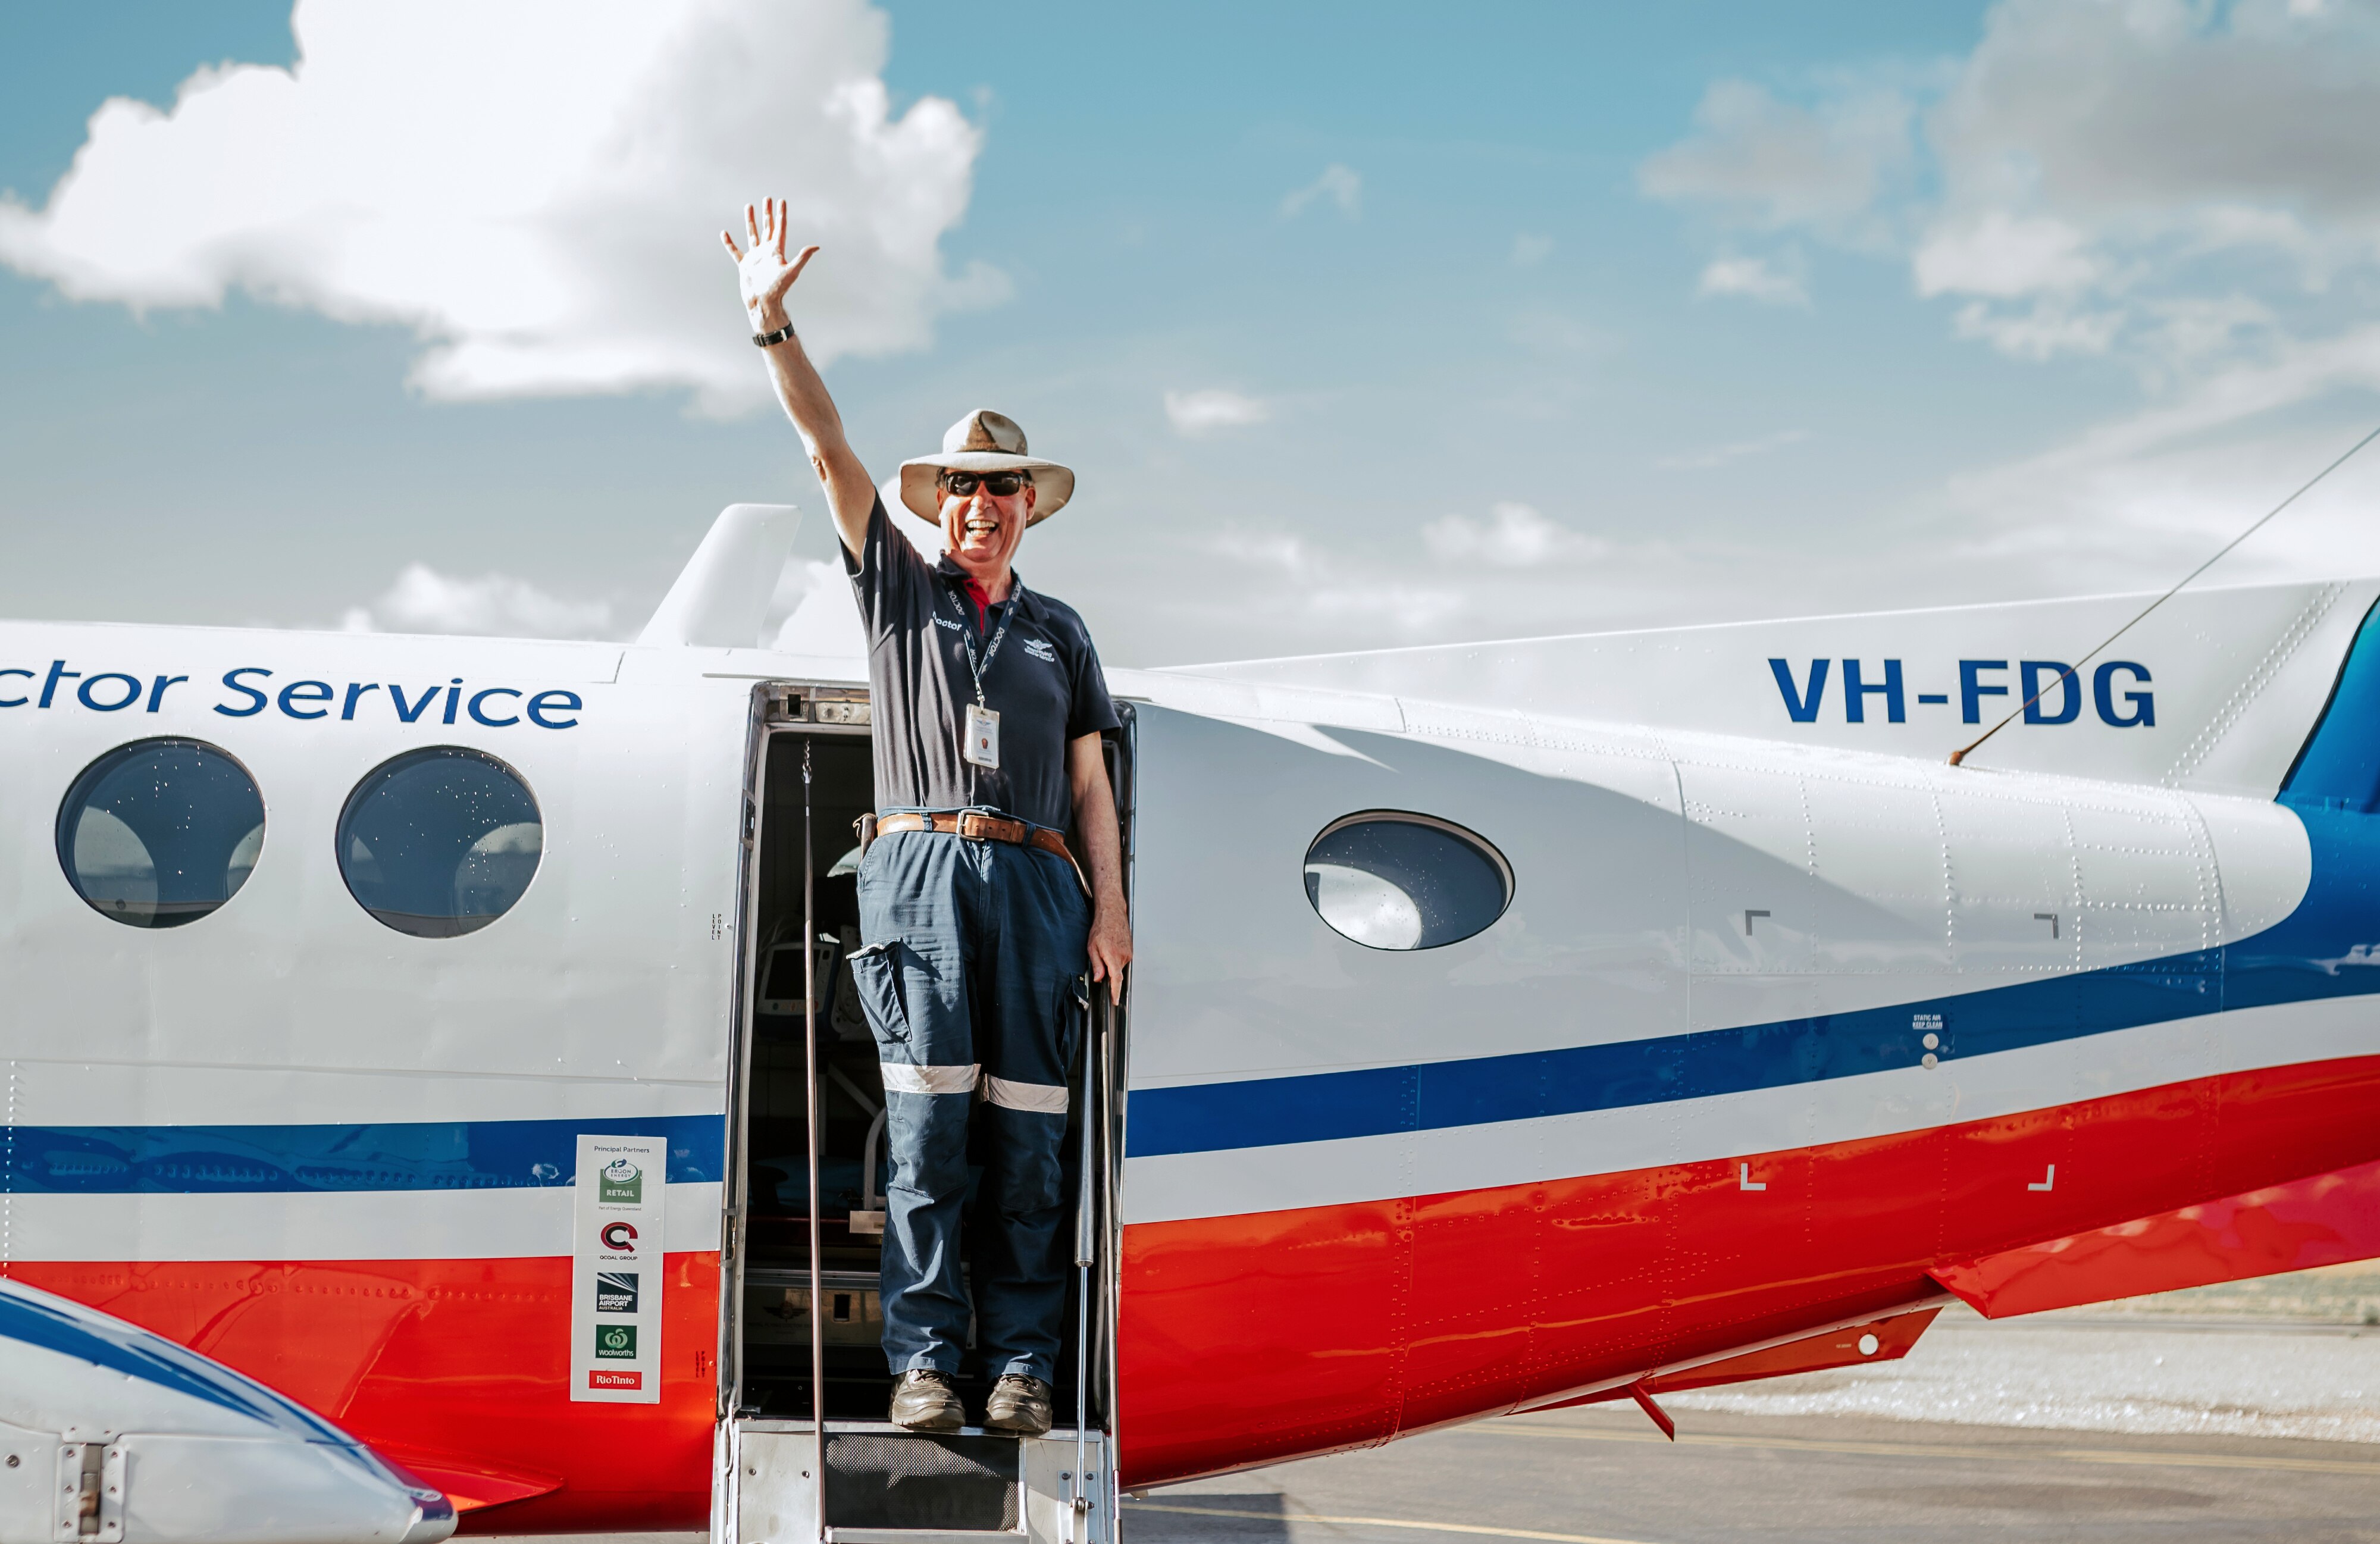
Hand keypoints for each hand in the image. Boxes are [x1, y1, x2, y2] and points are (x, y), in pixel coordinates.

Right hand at [720, 198, 816, 329]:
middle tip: (767, 198)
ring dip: (751, 221)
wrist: (763, 303)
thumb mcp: (791, 271)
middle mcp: (767, 252)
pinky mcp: (745, 265)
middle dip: (767, 213)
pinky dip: (729, 243)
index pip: (780, 228)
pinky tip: (725, 233)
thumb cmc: (778, 290)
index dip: (781, 215)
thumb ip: (802, 257)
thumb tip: (816, 246)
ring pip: (753, 234)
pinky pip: (735, 251)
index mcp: (777, 251)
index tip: (781, 201)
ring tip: (749, 206)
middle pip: (767, 227)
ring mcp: (755, 258)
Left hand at [1087, 901, 1132, 1005]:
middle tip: (1100, 959)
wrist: (1112, 913)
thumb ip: (1097, 964)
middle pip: (1116, 973)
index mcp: (1112, 955)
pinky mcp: (1130, 951)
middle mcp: (1123, 955)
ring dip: (1111, 964)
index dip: (1116, 991)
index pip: (1116, 978)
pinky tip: (1110, 948)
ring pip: (1118, 967)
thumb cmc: (1102, 927)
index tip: (1115, 1000)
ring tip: (1104, 949)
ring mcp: (1128, 953)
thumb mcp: (1092, 947)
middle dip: (1107, 972)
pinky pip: (1121, 960)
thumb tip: (1099, 978)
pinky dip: (1115, 958)